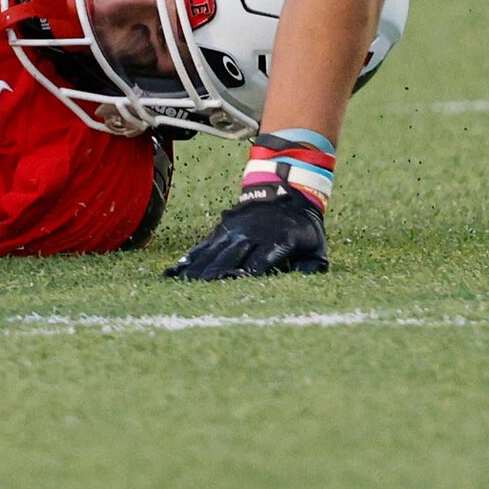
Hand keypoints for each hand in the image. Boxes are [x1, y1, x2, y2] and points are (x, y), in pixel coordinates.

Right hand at [163, 187, 328, 278]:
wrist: (288, 193)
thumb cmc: (304, 231)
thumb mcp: (317, 248)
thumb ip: (310, 268)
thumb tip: (303, 283)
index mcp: (276, 241)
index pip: (259, 261)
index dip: (246, 275)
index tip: (234, 286)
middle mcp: (251, 235)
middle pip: (229, 258)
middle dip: (215, 276)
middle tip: (200, 295)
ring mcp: (233, 232)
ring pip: (212, 254)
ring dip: (197, 272)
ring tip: (181, 289)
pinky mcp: (221, 231)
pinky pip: (201, 248)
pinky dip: (186, 262)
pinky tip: (171, 276)